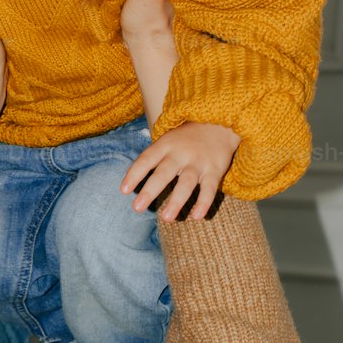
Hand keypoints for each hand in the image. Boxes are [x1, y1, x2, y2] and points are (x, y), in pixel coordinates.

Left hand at [121, 121, 240, 221]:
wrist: (219, 123)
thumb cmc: (185, 139)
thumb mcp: (167, 141)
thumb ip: (153, 159)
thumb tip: (131, 183)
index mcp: (165, 145)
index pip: (146, 159)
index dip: (134, 174)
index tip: (124, 190)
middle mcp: (180, 153)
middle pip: (163, 173)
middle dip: (150, 191)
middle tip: (137, 208)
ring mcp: (198, 162)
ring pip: (186, 183)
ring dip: (176, 201)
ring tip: (166, 218)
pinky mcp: (215, 169)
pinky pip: (209, 188)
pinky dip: (204, 203)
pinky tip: (196, 217)